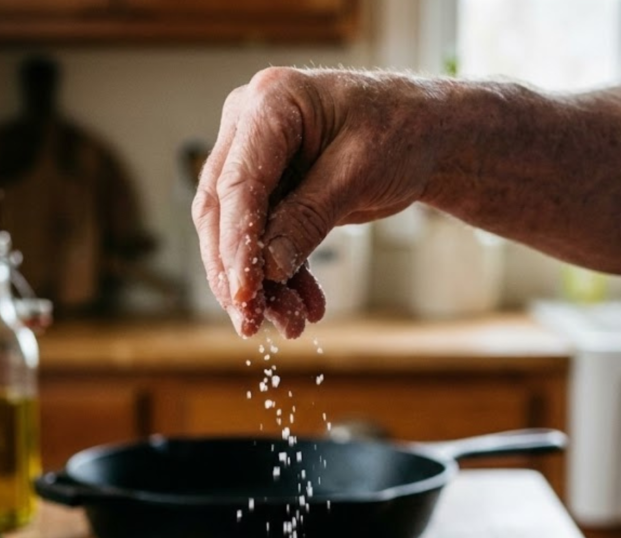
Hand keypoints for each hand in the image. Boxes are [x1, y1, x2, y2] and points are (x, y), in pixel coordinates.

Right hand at [192, 67, 438, 337]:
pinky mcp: (268, 191)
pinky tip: (305, 307)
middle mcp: (249, 127)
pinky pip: (262, 242)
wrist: (424, 133)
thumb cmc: (400, 132)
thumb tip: (270, 268)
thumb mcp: (360, 172)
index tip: (243, 299)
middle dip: (238, 275)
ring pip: (237, 235)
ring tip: (294, 325)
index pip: (237, 186)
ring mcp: (254, 159)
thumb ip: (311, 216)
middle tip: (252, 325)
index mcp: (270, 103)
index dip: (236, 247)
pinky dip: (281, 278)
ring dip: (261, 285)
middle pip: (221, 212)